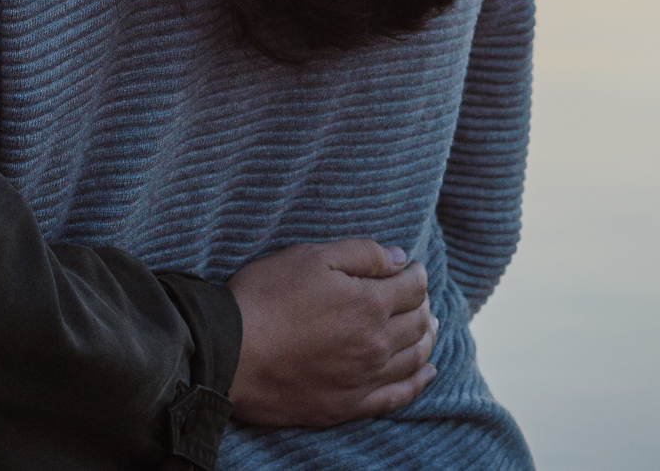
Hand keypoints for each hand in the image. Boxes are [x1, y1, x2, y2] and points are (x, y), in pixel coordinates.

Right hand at [225, 238, 437, 426]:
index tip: (411, 266)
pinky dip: (418, 384)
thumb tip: (399, 258)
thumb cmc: (266, 297)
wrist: (230, 353)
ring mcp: (364, 379)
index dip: (416, 272)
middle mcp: (376, 344)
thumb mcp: (310, 257)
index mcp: (370, 305)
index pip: (413, 287)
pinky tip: (427, 373)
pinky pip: (397, 397)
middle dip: (423, 304)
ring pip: (414, 358)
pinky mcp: (348, 405)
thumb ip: (361, 254)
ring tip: (429, 328)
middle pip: (418, 323)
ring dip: (427, 339)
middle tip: (418, 295)